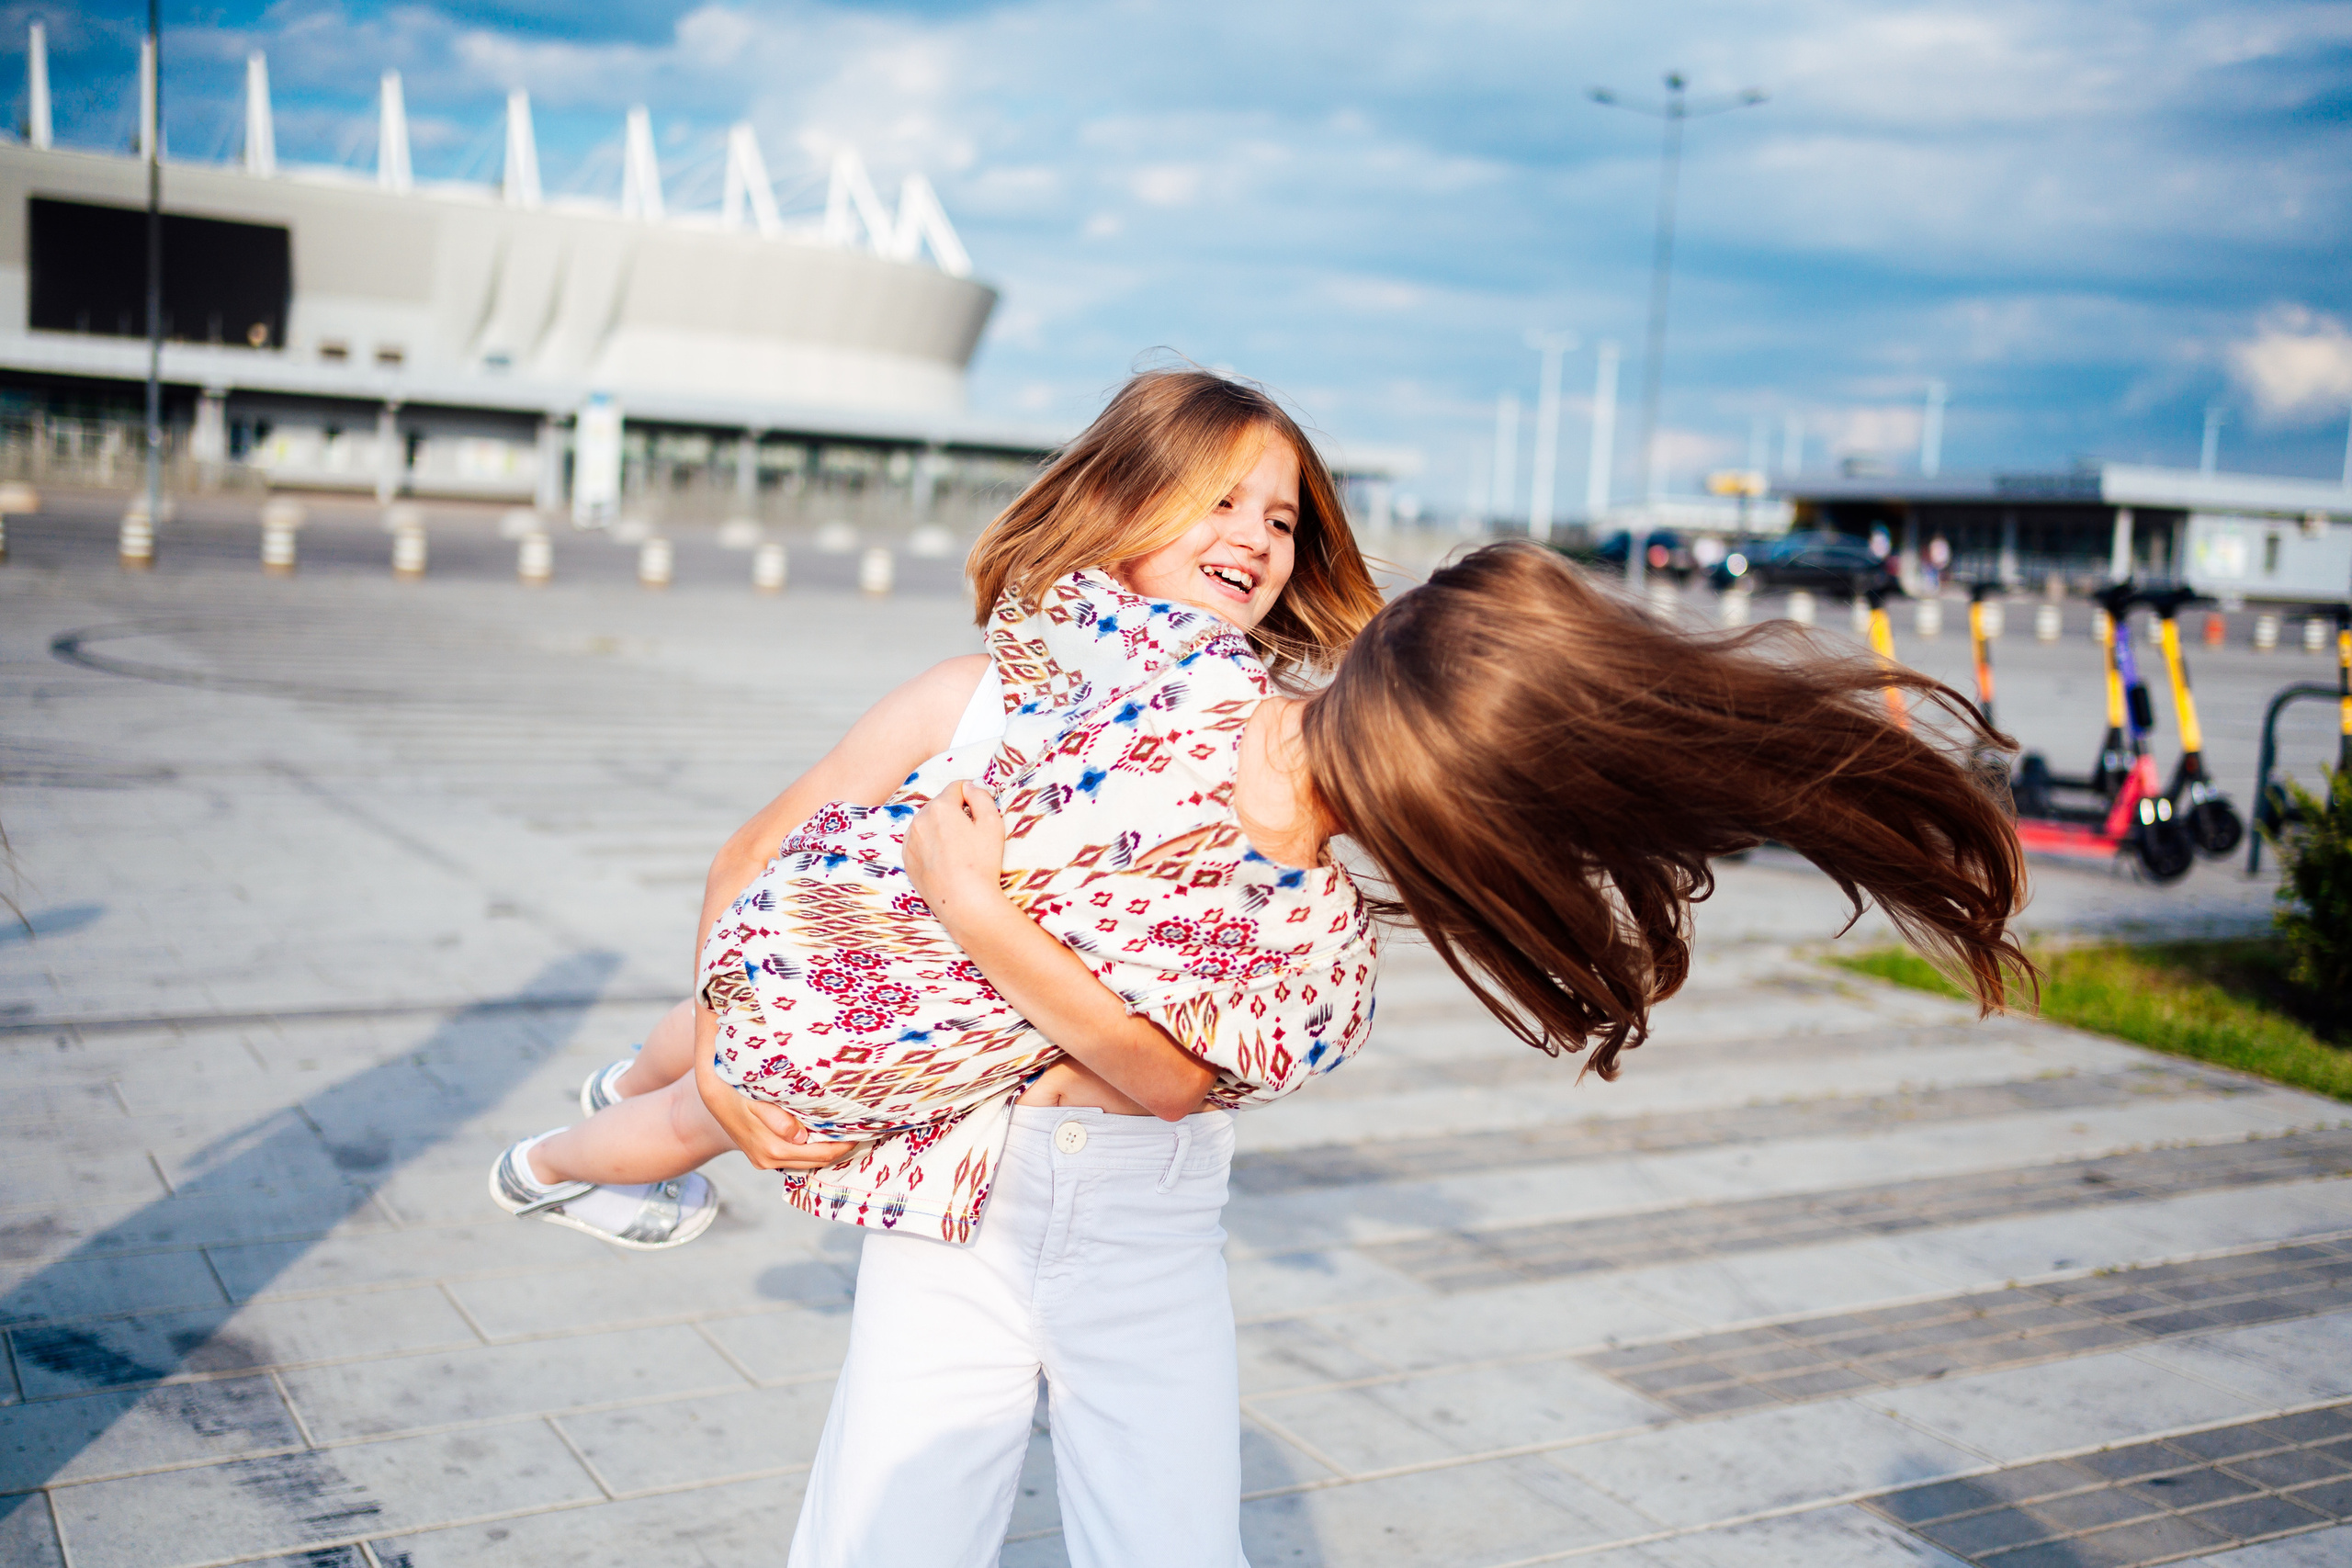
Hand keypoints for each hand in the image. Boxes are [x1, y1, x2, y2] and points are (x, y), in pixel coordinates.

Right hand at [692, 1030, 859, 1171]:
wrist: (710, 1093)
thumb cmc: (734, 1091)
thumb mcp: (753, 1101)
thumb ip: (776, 1118)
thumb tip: (800, 1136)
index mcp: (771, 1149)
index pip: (819, 1154)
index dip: (843, 1145)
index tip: (863, 1131)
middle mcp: (769, 1160)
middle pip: (817, 1162)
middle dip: (840, 1148)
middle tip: (865, 1131)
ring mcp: (764, 1160)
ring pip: (807, 1162)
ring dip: (828, 1150)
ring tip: (850, 1132)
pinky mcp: (762, 1156)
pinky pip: (796, 1157)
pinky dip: (813, 1149)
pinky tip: (825, 1134)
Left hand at [903, 779, 1007, 918]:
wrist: (964, 901)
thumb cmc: (982, 862)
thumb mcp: (992, 823)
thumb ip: (981, 796)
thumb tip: (969, 786)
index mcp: (941, 807)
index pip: (956, 787)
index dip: (971, 795)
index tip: (979, 809)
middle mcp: (919, 819)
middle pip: (940, 804)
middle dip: (954, 812)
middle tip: (971, 833)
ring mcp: (910, 840)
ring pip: (927, 822)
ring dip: (940, 827)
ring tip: (957, 848)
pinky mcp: (906, 859)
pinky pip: (918, 841)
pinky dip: (929, 844)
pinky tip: (945, 858)